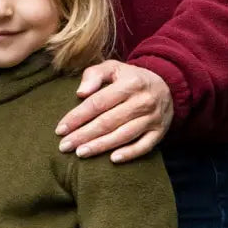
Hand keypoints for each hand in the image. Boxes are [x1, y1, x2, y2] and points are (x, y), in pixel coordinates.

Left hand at [55, 61, 172, 163]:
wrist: (167, 86)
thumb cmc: (130, 79)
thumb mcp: (113, 68)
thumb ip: (94, 75)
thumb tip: (80, 93)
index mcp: (130, 84)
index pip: (98, 103)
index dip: (77, 117)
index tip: (60, 129)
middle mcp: (143, 101)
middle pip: (108, 122)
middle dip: (83, 135)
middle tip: (64, 146)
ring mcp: (153, 118)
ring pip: (124, 135)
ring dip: (101, 146)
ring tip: (80, 153)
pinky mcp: (159, 131)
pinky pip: (145, 146)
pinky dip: (130, 153)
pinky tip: (112, 159)